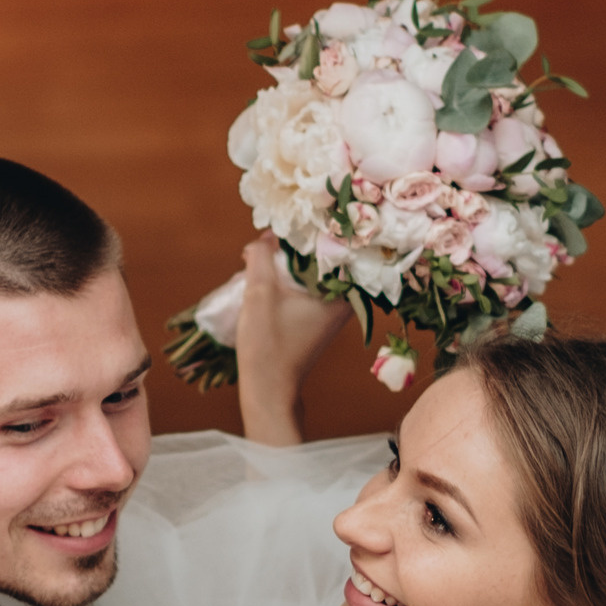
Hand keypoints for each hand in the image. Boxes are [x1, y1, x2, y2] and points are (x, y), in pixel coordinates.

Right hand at [233, 237, 351, 446]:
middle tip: (270, 236)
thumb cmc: (267, 344)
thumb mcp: (259, 292)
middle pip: (322, 258)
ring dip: (288, 262)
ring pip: (311, 273)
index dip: (311, 228)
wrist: (268, 389)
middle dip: (295, 246)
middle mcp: (345, 301)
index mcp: (342, 293)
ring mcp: (333, 311)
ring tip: (263, 253)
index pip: (334, 245)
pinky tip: (267, 274)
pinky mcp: (319, 319)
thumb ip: (262, 256)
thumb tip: (266, 234)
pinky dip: (289, 279)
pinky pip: (307, 287)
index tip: (290, 216)